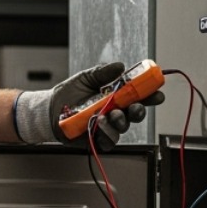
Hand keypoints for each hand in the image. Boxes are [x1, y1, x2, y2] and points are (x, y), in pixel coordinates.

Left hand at [13, 61, 164, 150]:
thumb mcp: (86, 78)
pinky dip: (107, 134)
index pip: (137, 96)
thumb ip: (103, 72)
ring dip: (120, 121)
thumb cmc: (68, 94)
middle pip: (135, 114)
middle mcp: (114, 112)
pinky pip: (108, 141)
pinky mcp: (97, 138)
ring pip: (123, 127)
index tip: (157, 94)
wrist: (49, 109)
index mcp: (116, 96)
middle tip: (134, 107)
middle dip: (139, 111)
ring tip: (111, 114)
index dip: (149, 96)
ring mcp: (106, 126)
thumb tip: (120, 66)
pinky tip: (101, 125)